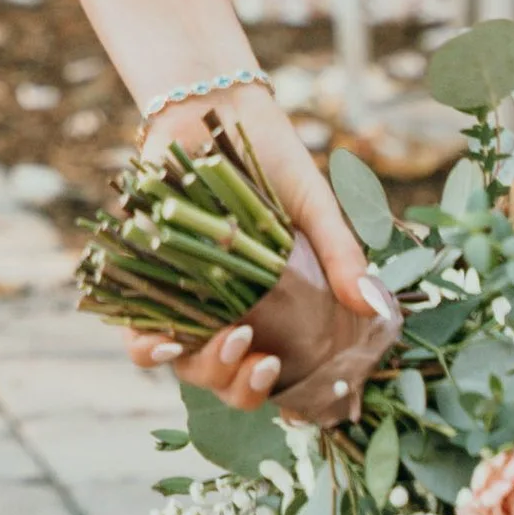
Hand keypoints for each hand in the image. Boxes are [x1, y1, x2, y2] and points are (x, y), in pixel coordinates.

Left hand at [123, 81, 373, 410]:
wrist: (215, 111)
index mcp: (276, 312)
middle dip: (247, 389)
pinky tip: (162, 343)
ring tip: (234, 342)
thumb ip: (343, 258)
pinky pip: (138, 334)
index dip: (291, 399)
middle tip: (266, 363)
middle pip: (232, 384)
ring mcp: (188, 304)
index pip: (281, 375)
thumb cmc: (274, 161)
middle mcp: (231, 317)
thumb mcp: (317, 210)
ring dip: (210, 370)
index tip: (304, 403)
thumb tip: (375, 308)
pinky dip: (146, 348)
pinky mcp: (146, 283)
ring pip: (189, 368)